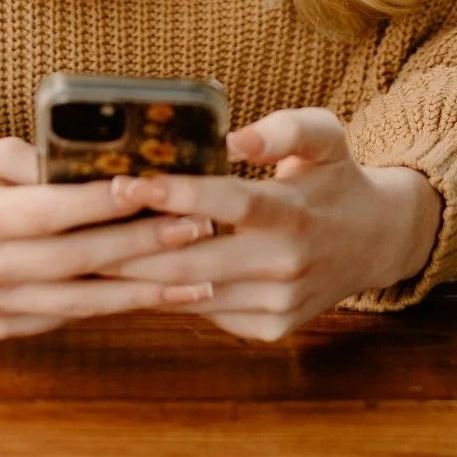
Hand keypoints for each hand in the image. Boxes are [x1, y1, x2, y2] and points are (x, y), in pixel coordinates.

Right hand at [0, 137, 217, 338]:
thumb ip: (40, 162)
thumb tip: (108, 161)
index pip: (53, 211)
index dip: (104, 201)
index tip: (154, 186)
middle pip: (79, 260)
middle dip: (145, 244)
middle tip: (200, 226)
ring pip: (84, 301)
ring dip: (147, 290)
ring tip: (202, 274)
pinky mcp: (4, 330)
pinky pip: (69, 317)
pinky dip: (115, 306)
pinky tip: (159, 294)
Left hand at [98, 107, 443, 341]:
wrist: (374, 242)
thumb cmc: (335, 177)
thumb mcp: (324, 135)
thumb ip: (283, 128)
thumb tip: (233, 137)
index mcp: (293, 213)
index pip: (227, 203)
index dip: (176, 194)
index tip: (127, 181)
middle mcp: (284, 265)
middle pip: (193, 259)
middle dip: (131, 244)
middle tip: (82, 225)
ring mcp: (276, 304)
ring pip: (191, 293)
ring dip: (137, 275)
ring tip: (88, 252)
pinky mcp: (268, 329)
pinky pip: (205, 312)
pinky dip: (167, 293)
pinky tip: (130, 275)